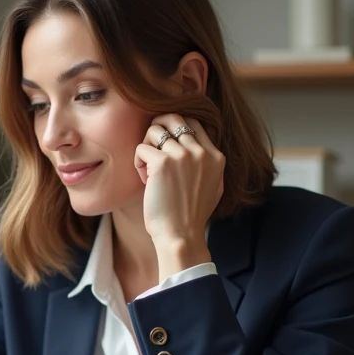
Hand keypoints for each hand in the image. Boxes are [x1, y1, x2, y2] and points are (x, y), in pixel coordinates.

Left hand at [134, 114, 224, 250]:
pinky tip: (144, 179)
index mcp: (215, 156)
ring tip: (147, 167)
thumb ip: (208, 164)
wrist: (181, 236)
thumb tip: (199, 146)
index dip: (175, 127)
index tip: (165, 141)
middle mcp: (201, 152)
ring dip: (146, 146)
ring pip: (155, 130)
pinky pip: (141, 148)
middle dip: (158, 126)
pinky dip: (138, 162)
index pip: (194, 122)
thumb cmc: (191, 216)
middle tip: (150, 143)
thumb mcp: (214, 187)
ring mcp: (182, 155)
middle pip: (174, 118)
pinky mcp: (162, 163)